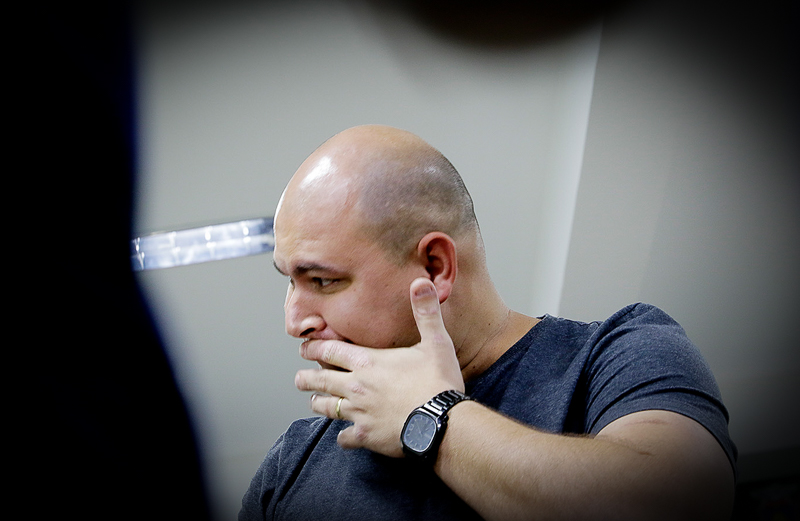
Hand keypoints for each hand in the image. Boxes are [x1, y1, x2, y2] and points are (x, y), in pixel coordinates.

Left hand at [294, 277, 463, 456]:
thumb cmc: (438, 382)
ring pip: (328, 409)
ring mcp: (359, 413)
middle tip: (299, 378)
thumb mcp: (436, 342)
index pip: (331, 352)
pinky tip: (343, 437)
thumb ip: (426, 312)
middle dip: (307, 379)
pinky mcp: (366, 436)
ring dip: (320, 404)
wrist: (441, 422)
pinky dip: (343, 437)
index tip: (304, 348)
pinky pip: (345, 438)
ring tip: (314, 403)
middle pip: (321, 381)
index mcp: (369, 362)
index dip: (314, 349)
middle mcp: (357, 387)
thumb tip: (421, 282)